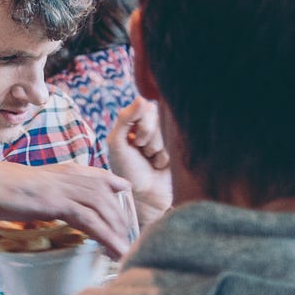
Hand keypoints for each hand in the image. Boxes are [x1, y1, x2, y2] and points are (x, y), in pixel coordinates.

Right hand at [0, 157, 132, 256]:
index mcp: (45, 173)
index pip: (86, 172)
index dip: (107, 180)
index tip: (121, 187)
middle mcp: (57, 176)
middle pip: (102, 191)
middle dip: (120, 213)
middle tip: (127, 236)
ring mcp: (57, 187)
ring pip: (102, 206)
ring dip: (117, 229)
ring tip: (125, 251)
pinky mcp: (55, 202)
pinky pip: (91, 221)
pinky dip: (108, 237)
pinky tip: (118, 251)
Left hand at [106, 98, 172, 226]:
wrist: (144, 197)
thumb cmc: (126, 170)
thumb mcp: (117, 143)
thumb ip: (125, 118)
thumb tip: (142, 97)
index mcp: (132, 121)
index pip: (145, 106)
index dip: (142, 123)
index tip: (134, 140)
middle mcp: (149, 127)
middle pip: (158, 115)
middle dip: (148, 135)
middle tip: (141, 150)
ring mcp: (164, 138)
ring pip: (168, 130)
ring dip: (156, 148)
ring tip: (149, 160)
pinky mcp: (176, 149)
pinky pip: (177, 144)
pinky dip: (165, 157)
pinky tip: (159, 166)